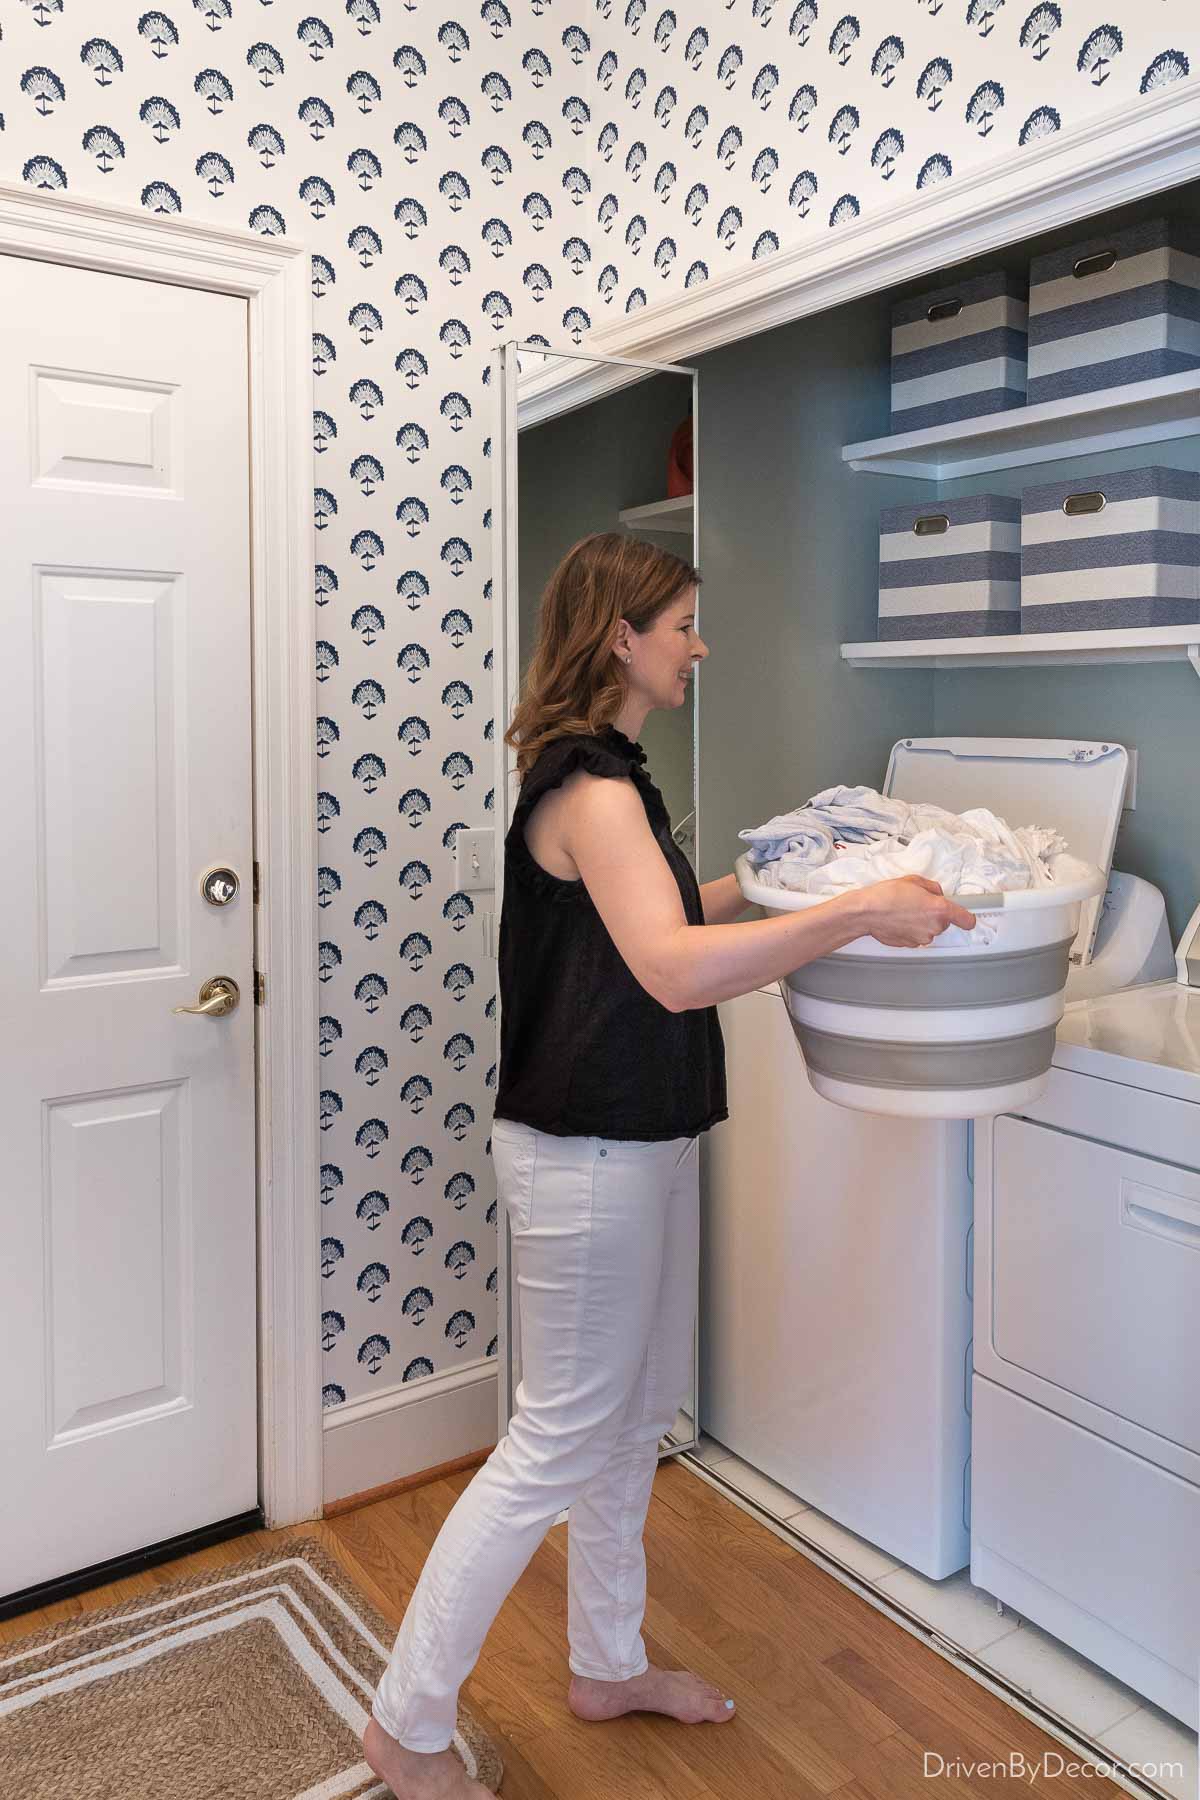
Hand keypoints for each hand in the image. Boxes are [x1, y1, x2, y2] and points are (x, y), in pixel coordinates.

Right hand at [860, 875, 977, 947]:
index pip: (967, 920)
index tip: (966, 915)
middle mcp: (934, 927)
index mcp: (940, 909)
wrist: (866, 912)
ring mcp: (922, 938)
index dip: (967, 917)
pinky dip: (911, 929)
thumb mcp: (914, 881)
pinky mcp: (910, 945)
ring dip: (922, 922)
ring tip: (905, 911)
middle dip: (935, 914)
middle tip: (919, 903)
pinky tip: (899, 920)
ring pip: (930, 930)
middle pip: (944, 923)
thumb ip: (932, 888)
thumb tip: (936, 893)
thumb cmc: (886, 896)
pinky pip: (917, 936)